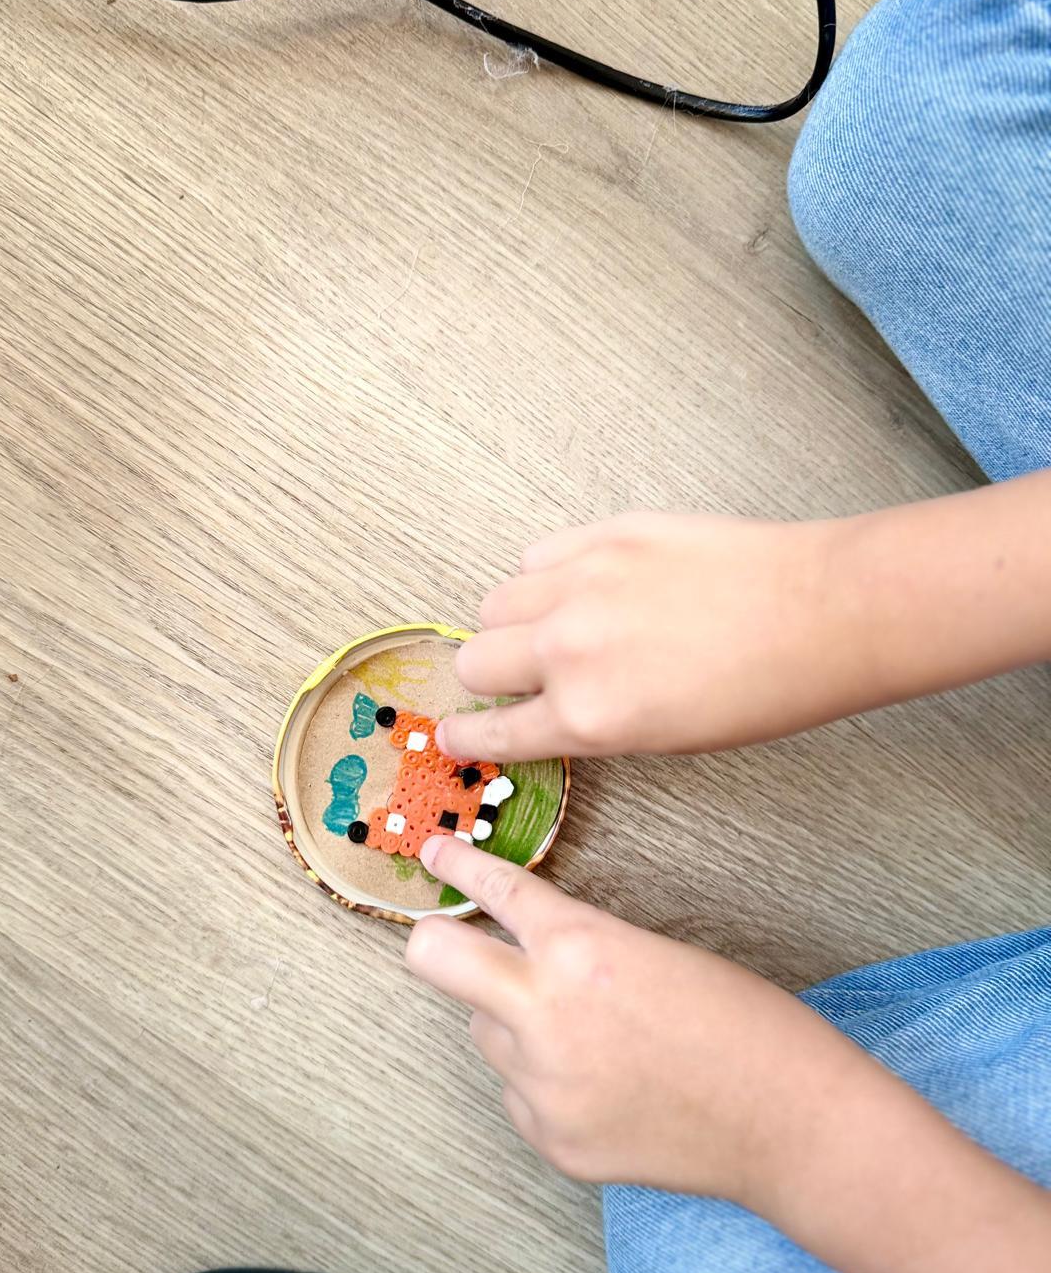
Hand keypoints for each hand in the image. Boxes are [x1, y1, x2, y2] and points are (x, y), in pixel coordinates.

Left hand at [405, 836, 867, 1202]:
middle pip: (432, 958)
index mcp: (579, 949)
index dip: (457, 866)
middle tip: (455, 941)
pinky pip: (520, 1094)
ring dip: (514, 1024)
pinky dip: (545, 1084)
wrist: (790, 1123)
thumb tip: (521, 952)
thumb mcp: (653, 952)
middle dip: (437, 941)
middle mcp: (543, 1015)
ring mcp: (541, 1087)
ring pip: (484, 1033)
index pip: (494, 890)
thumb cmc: (744, 1024)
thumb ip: (576, 948)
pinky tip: (608, 1087)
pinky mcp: (552, 1141)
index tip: (435, 852)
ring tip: (592, 1038)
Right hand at [438, 511, 857, 762]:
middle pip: (474, 660)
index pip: (492, 732)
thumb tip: (553, 709)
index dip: (466, 736)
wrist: (820, 613)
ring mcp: (582, 584)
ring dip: (513, 622)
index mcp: (587, 717)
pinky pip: (538, 555)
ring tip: (555, 626)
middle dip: (491, 677)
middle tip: (520, 678)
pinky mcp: (606, 534)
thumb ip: (593, 722)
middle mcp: (569, 650)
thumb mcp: (667, 738)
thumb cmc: (763, 690)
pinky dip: (548, 575)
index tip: (453, 734)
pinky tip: (584, 586)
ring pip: (496, 602)